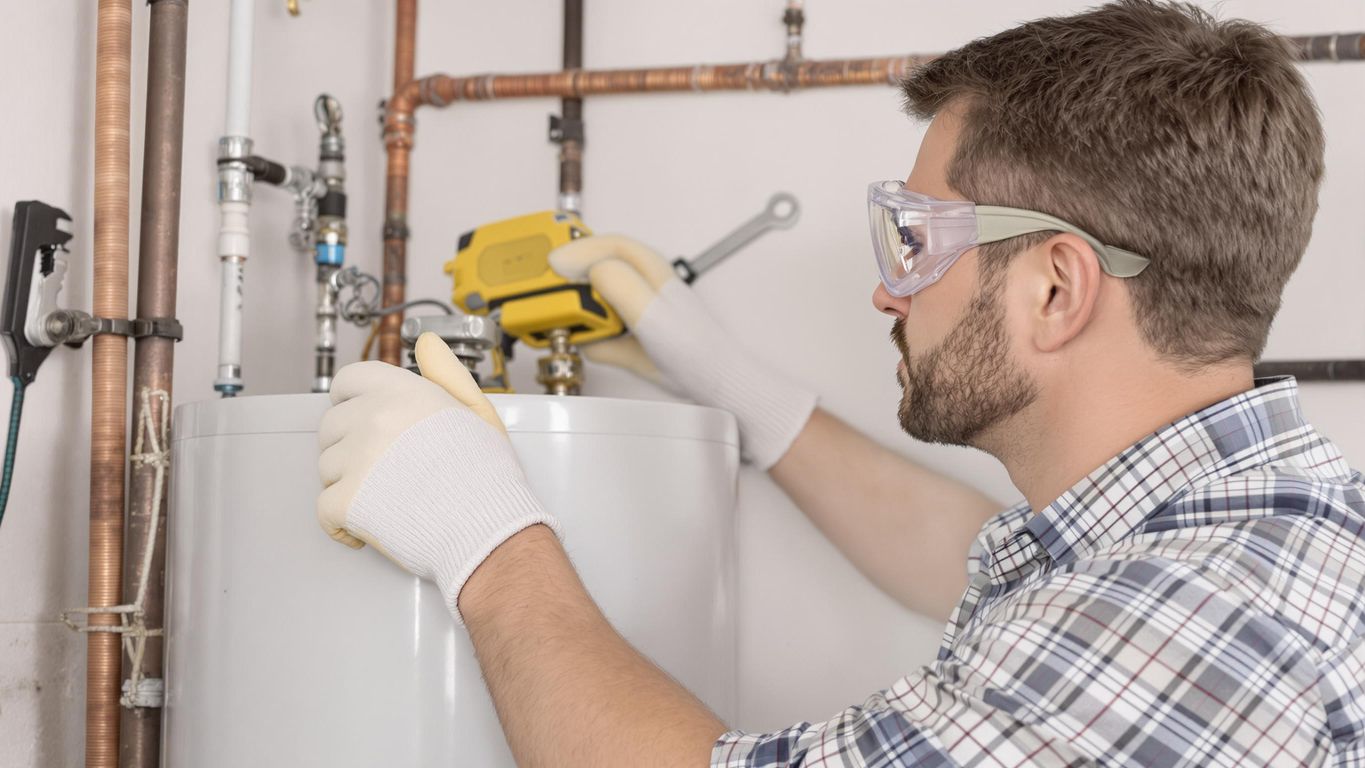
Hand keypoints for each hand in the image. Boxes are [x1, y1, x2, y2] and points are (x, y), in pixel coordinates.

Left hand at [317, 333, 558, 619]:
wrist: (488, 528)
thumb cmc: (488, 476)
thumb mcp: (477, 411)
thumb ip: (446, 374)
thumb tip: (427, 344)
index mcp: (403, 392)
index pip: (348, 380)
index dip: (352, 400)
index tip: (364, 419)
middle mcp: (374, 418)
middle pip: (331, 426)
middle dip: (349, 447)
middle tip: (382, 469)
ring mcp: (357, 459)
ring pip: (326, 468)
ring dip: (347, 484)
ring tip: (384, 497)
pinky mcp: (346, 501)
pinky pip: (324, 509)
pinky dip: (341, 524)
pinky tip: (368, 526)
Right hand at [550, 234, 816, 468]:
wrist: (715, 385)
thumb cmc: (695, 349)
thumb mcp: (651, 312)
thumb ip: (617, 283)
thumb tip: (585, 268)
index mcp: (650, 269)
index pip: (607, 245)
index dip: (576, 250)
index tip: (551, 264)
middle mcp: (644, 285)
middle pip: (598, 268)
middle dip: (570, 276)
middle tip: (545, 285)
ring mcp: (639, 311)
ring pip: (598, 298)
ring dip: (576, 305)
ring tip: (558, 312)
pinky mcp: (636, 336)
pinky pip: (603, 328)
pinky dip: (587, 333)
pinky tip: (580, 341)